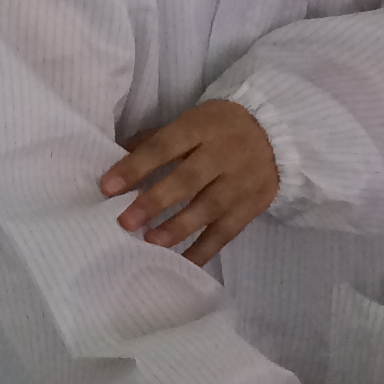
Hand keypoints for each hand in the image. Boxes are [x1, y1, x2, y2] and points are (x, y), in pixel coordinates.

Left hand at [103, 99, 279, 266]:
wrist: (276, 134)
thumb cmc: (219, 127)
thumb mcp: (189, 121)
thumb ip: (153, 140)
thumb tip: (114, 161)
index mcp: (201, 127)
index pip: (164, 146)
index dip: (135, 166)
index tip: (107, 187)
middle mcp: (224, 154)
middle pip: (188, 180)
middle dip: (155, 201)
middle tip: (125, 222)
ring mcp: (241, 182)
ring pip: (209, 207)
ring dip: (178, 227)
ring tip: (151, 243)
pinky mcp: (253, 206)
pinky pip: (227, 231)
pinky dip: (205, 249)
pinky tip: (183, 262)